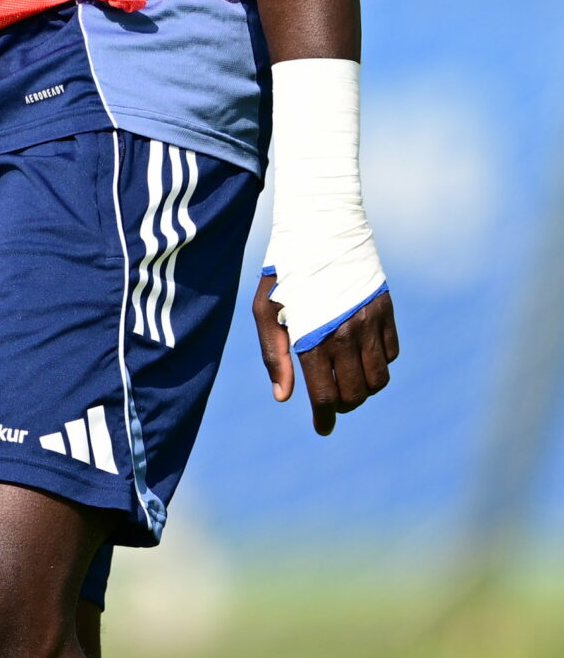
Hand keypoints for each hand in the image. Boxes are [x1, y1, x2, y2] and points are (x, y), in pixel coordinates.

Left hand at [253, 275, 398, 436]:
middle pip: (356, 394)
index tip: (323, 428)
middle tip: (330, 400)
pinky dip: (379, 363)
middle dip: (343, 405)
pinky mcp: (386, 311)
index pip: (326, 395)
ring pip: (379, 379)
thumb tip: (284, 396)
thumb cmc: (284, 272)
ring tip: (347, 381)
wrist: (320, 229)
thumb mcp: (266, 311)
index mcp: (314, 336)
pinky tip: (360, 355)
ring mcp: (371, 323)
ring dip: (364, 389)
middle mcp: (347, 334)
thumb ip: (275, 355)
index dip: (325, 417)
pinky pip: (391, 354)